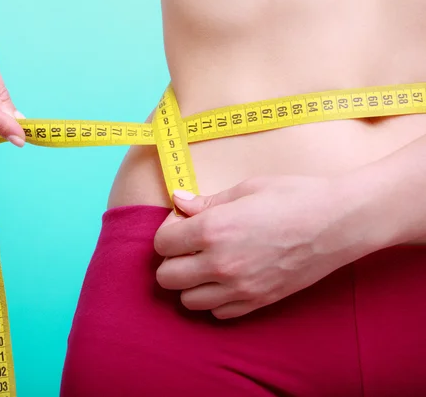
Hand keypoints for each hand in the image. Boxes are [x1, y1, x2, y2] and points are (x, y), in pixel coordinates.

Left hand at [154, 175, 369, 318]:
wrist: (339, 222)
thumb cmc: (294, 196)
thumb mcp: (246, 188)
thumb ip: (206, 201)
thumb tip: (178, 201)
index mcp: (213, 229)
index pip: (162, 243)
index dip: (168, 231)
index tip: (183, 222)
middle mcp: (220, 264)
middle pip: (166, 277)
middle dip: (171, 259)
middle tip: (189, 244)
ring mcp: (239, 288)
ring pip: (188, 300)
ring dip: (189, 282)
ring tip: (206, 263)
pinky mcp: (258, 302)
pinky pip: (218, 313)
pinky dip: (214, 299)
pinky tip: (227, 279)